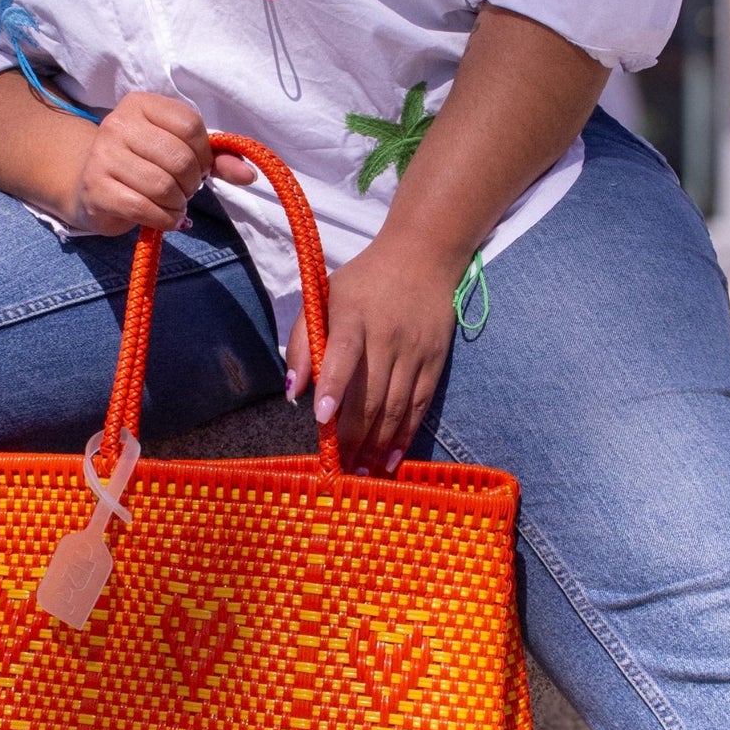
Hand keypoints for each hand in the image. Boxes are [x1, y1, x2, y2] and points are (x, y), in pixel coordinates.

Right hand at [67, 92, 255, 234]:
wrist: (90, 187)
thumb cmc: (141, 166)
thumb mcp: (176, 151)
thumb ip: (215, 159)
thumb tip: (249, 175)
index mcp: (140, 104)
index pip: (190, 124)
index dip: (204, 154)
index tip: (198, 168)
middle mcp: (118, 124)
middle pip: (178, 158)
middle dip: (191, 183)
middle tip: (184, 190)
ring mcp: (104, 156)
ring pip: (162, 186)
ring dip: (177, 204)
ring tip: (172, 204)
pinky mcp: (97, 189)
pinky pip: (144, 208)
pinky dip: (164, 219)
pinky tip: (164, 218)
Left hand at [284, 239, 461, 472]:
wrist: (423, 256)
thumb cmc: (362, 283)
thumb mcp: (324, 298)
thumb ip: (303, 342)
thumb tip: (293, 392)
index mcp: (354, 315)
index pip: (344, 353)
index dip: (334, 386)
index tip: (322, 419)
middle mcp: (387, 334)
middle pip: (371, 393)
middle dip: (353, 436)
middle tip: (339, 469)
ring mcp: (415, 350)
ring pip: (396, 406)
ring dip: (377, 444)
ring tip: (362, 473)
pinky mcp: (436, 360)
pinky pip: (419, 405)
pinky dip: (404, 435)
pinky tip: (389, 458)